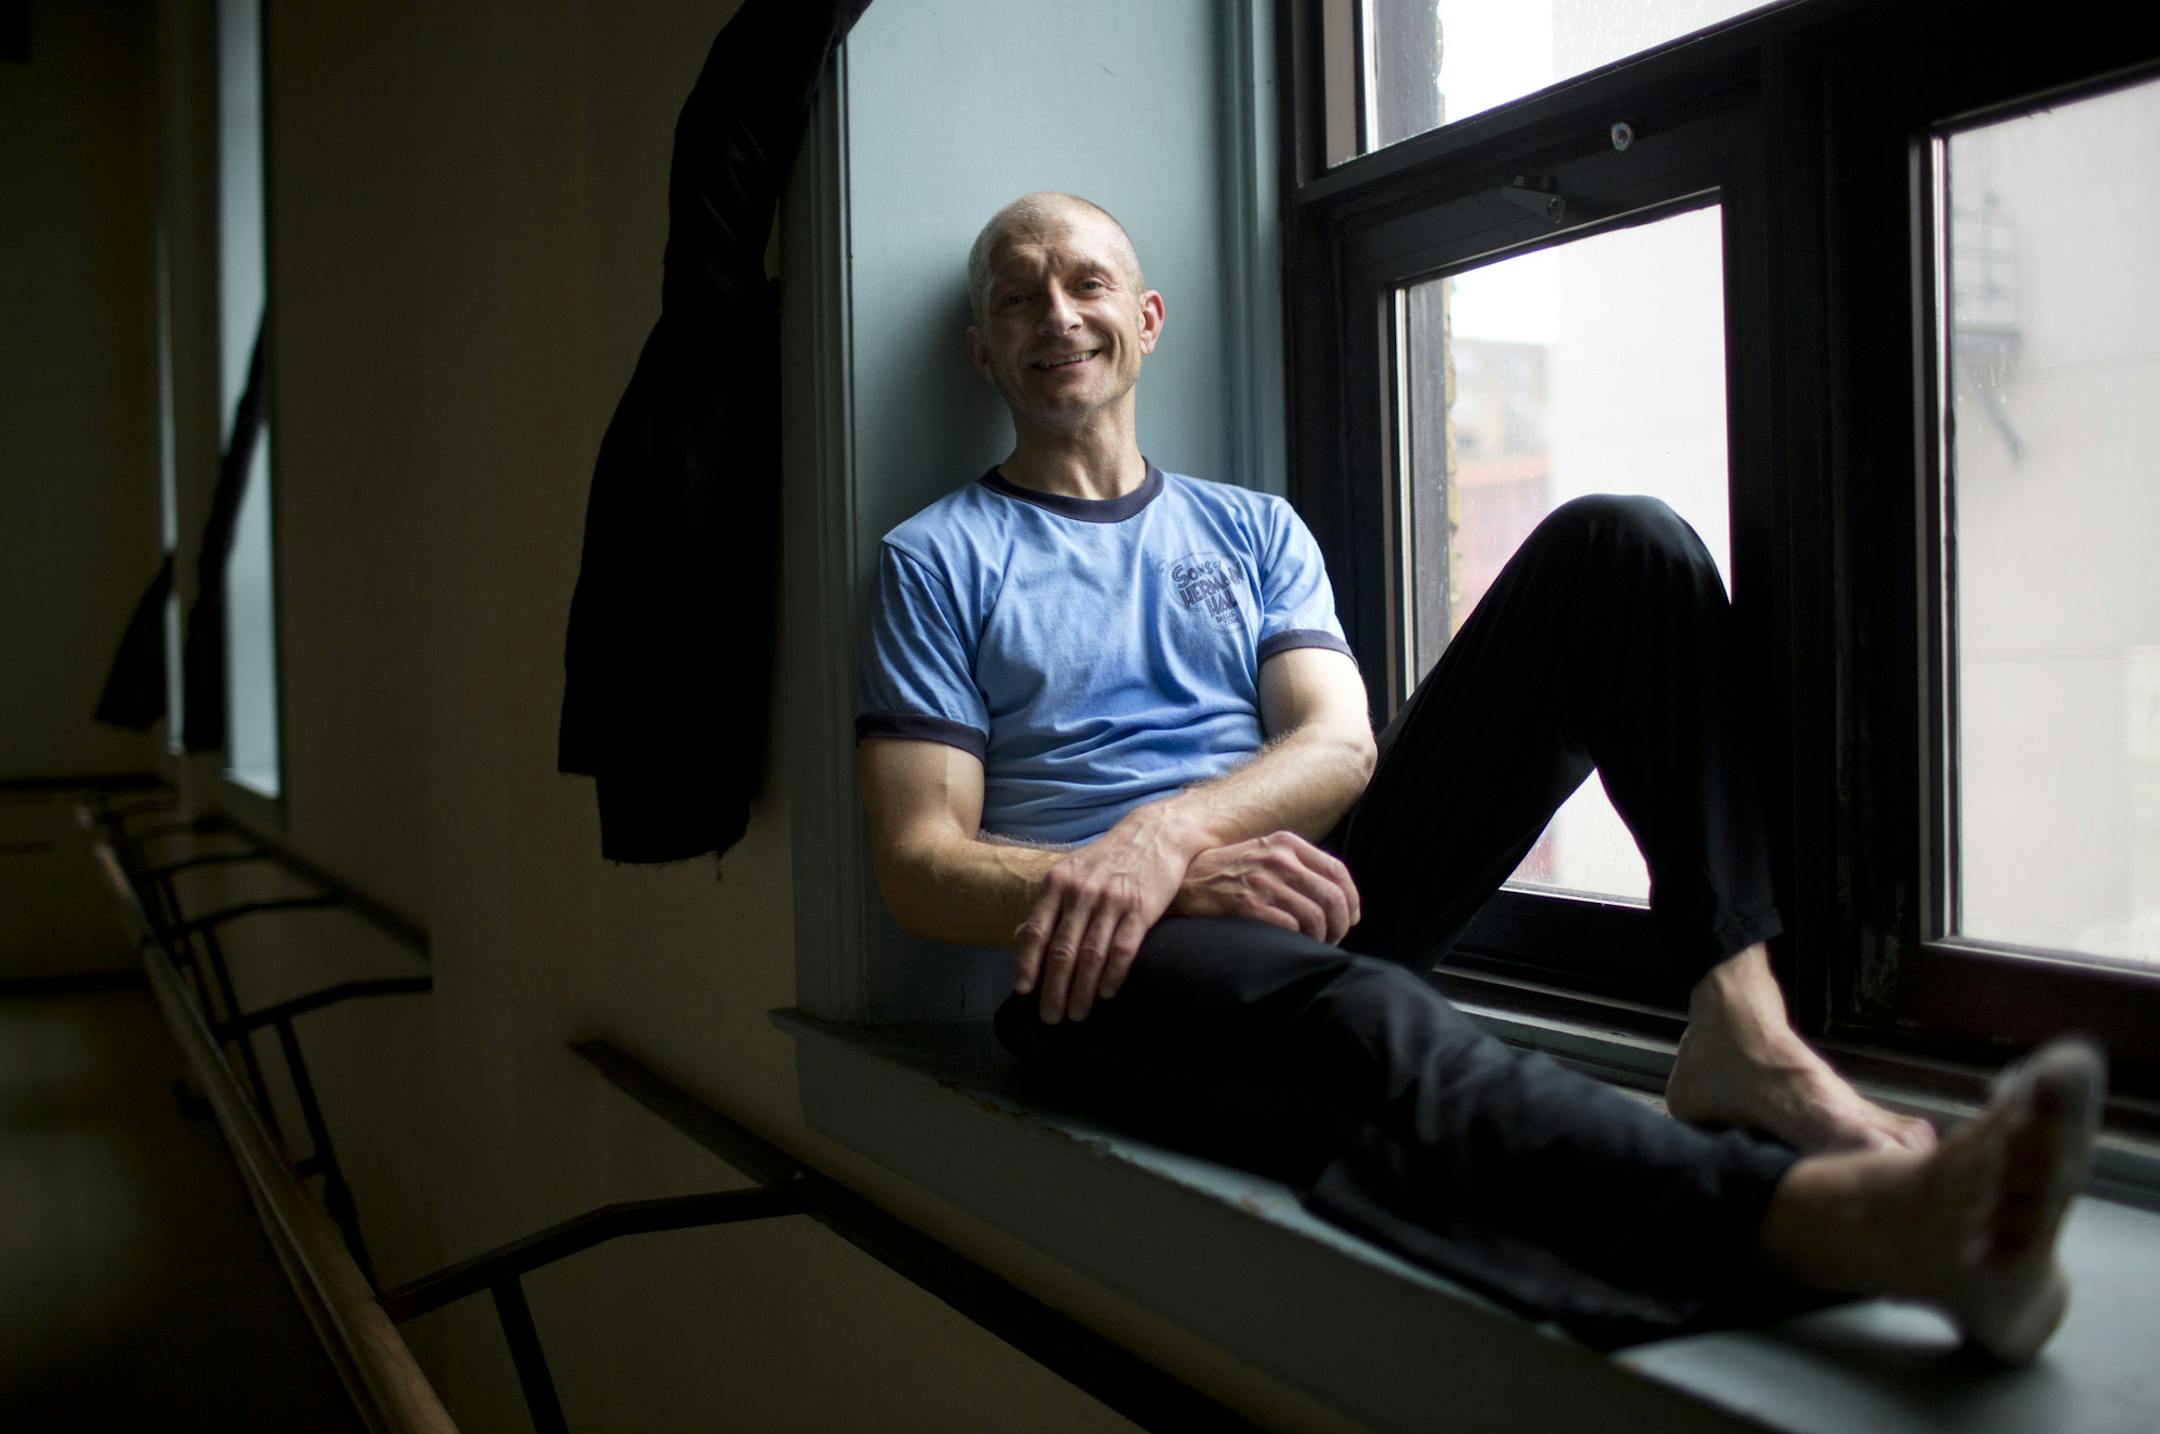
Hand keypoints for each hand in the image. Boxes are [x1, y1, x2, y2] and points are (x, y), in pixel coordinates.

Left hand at [1012, 813, 1193, 1024]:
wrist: (1155, 833)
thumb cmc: (1108, 858)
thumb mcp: (1072, 870)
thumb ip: (1050, 903)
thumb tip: (1021, 937)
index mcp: (1058, 883)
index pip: (1035, 931)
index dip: (1026, 964)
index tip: (1022, 991)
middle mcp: (1082, 892)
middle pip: (1062, 951)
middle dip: (1053, 989)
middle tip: (1050, 1017)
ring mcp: (1112, 900)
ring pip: (1091, 955)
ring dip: (1082, 991)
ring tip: (1076, 1014)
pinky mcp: (1142, 908)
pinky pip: (1123, 949)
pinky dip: (1113, 975)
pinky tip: (1106, 994)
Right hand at [1169, 832, 1359, 945]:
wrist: (1181, 881)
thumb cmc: (1223, 873)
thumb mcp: (1260, 854)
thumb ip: (1294, 866)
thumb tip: (1332, 896)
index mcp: (1286, 843)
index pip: (1336, 871)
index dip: (1351, 899)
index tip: (1351, 918)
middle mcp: (1279, 858)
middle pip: (1332, 896)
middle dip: (1340, 924)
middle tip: (1334, 939)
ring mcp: (1264, 881)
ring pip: (1316, 916)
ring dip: (1321, 938)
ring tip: (1313, 945)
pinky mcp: (1249, 904)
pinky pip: (1292, 928)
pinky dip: (1298, 941)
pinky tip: (1292, 945)